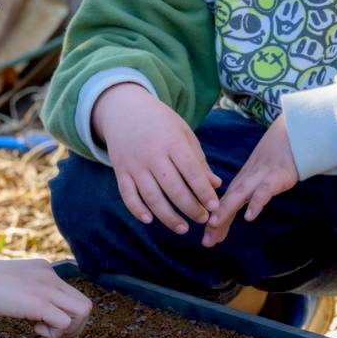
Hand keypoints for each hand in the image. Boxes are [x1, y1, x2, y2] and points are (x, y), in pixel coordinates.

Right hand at [0, 256, 92, 337]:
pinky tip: (34, 329)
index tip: (47, 323)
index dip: (65, 314)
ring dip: (67, 330)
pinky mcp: (39, 302)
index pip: (73, 294)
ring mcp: (47, 288)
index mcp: (45, 269)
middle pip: (86, 304)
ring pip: (83, 312)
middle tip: (52, 334)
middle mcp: (51, 276)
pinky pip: (65, 323)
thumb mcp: (12, 283)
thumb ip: (29, 292)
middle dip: (75, 326)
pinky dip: (54, 333)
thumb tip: (38, 314)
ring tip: (42, 330)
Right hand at [94, 83, 221, 234]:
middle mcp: (152, 155)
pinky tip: (150, 220)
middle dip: (190, 208)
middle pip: (173, 188)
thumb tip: (216, 185)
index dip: (203, 191)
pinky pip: (127, 195)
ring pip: (151, 197)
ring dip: (168, 216)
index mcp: (172, 142)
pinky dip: (137, 210)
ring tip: (183, 228)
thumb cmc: (160, 123)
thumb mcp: (183, 134)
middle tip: (203, 220)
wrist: (124, 109)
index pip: (191, 171)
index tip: (214, 207)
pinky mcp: (120, 171)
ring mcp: (134, 164)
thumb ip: (198, 160)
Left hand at [204, 114, 297, 247]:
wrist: (291, 137)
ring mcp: (259, 178)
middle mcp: (246, 181)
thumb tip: (237, 212)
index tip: (207, 240)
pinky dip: (256, 203)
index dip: (215, 222)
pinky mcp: (275, 178)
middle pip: (227, 202)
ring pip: (240, 196)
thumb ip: (247, 194)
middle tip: (206, 241)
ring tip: (214, 224)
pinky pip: (264, 192)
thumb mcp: (258, 178)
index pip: (224, 205)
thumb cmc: (274, 160)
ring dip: (226, 210)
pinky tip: (250, 217)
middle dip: (215, 221)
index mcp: (241, 183)